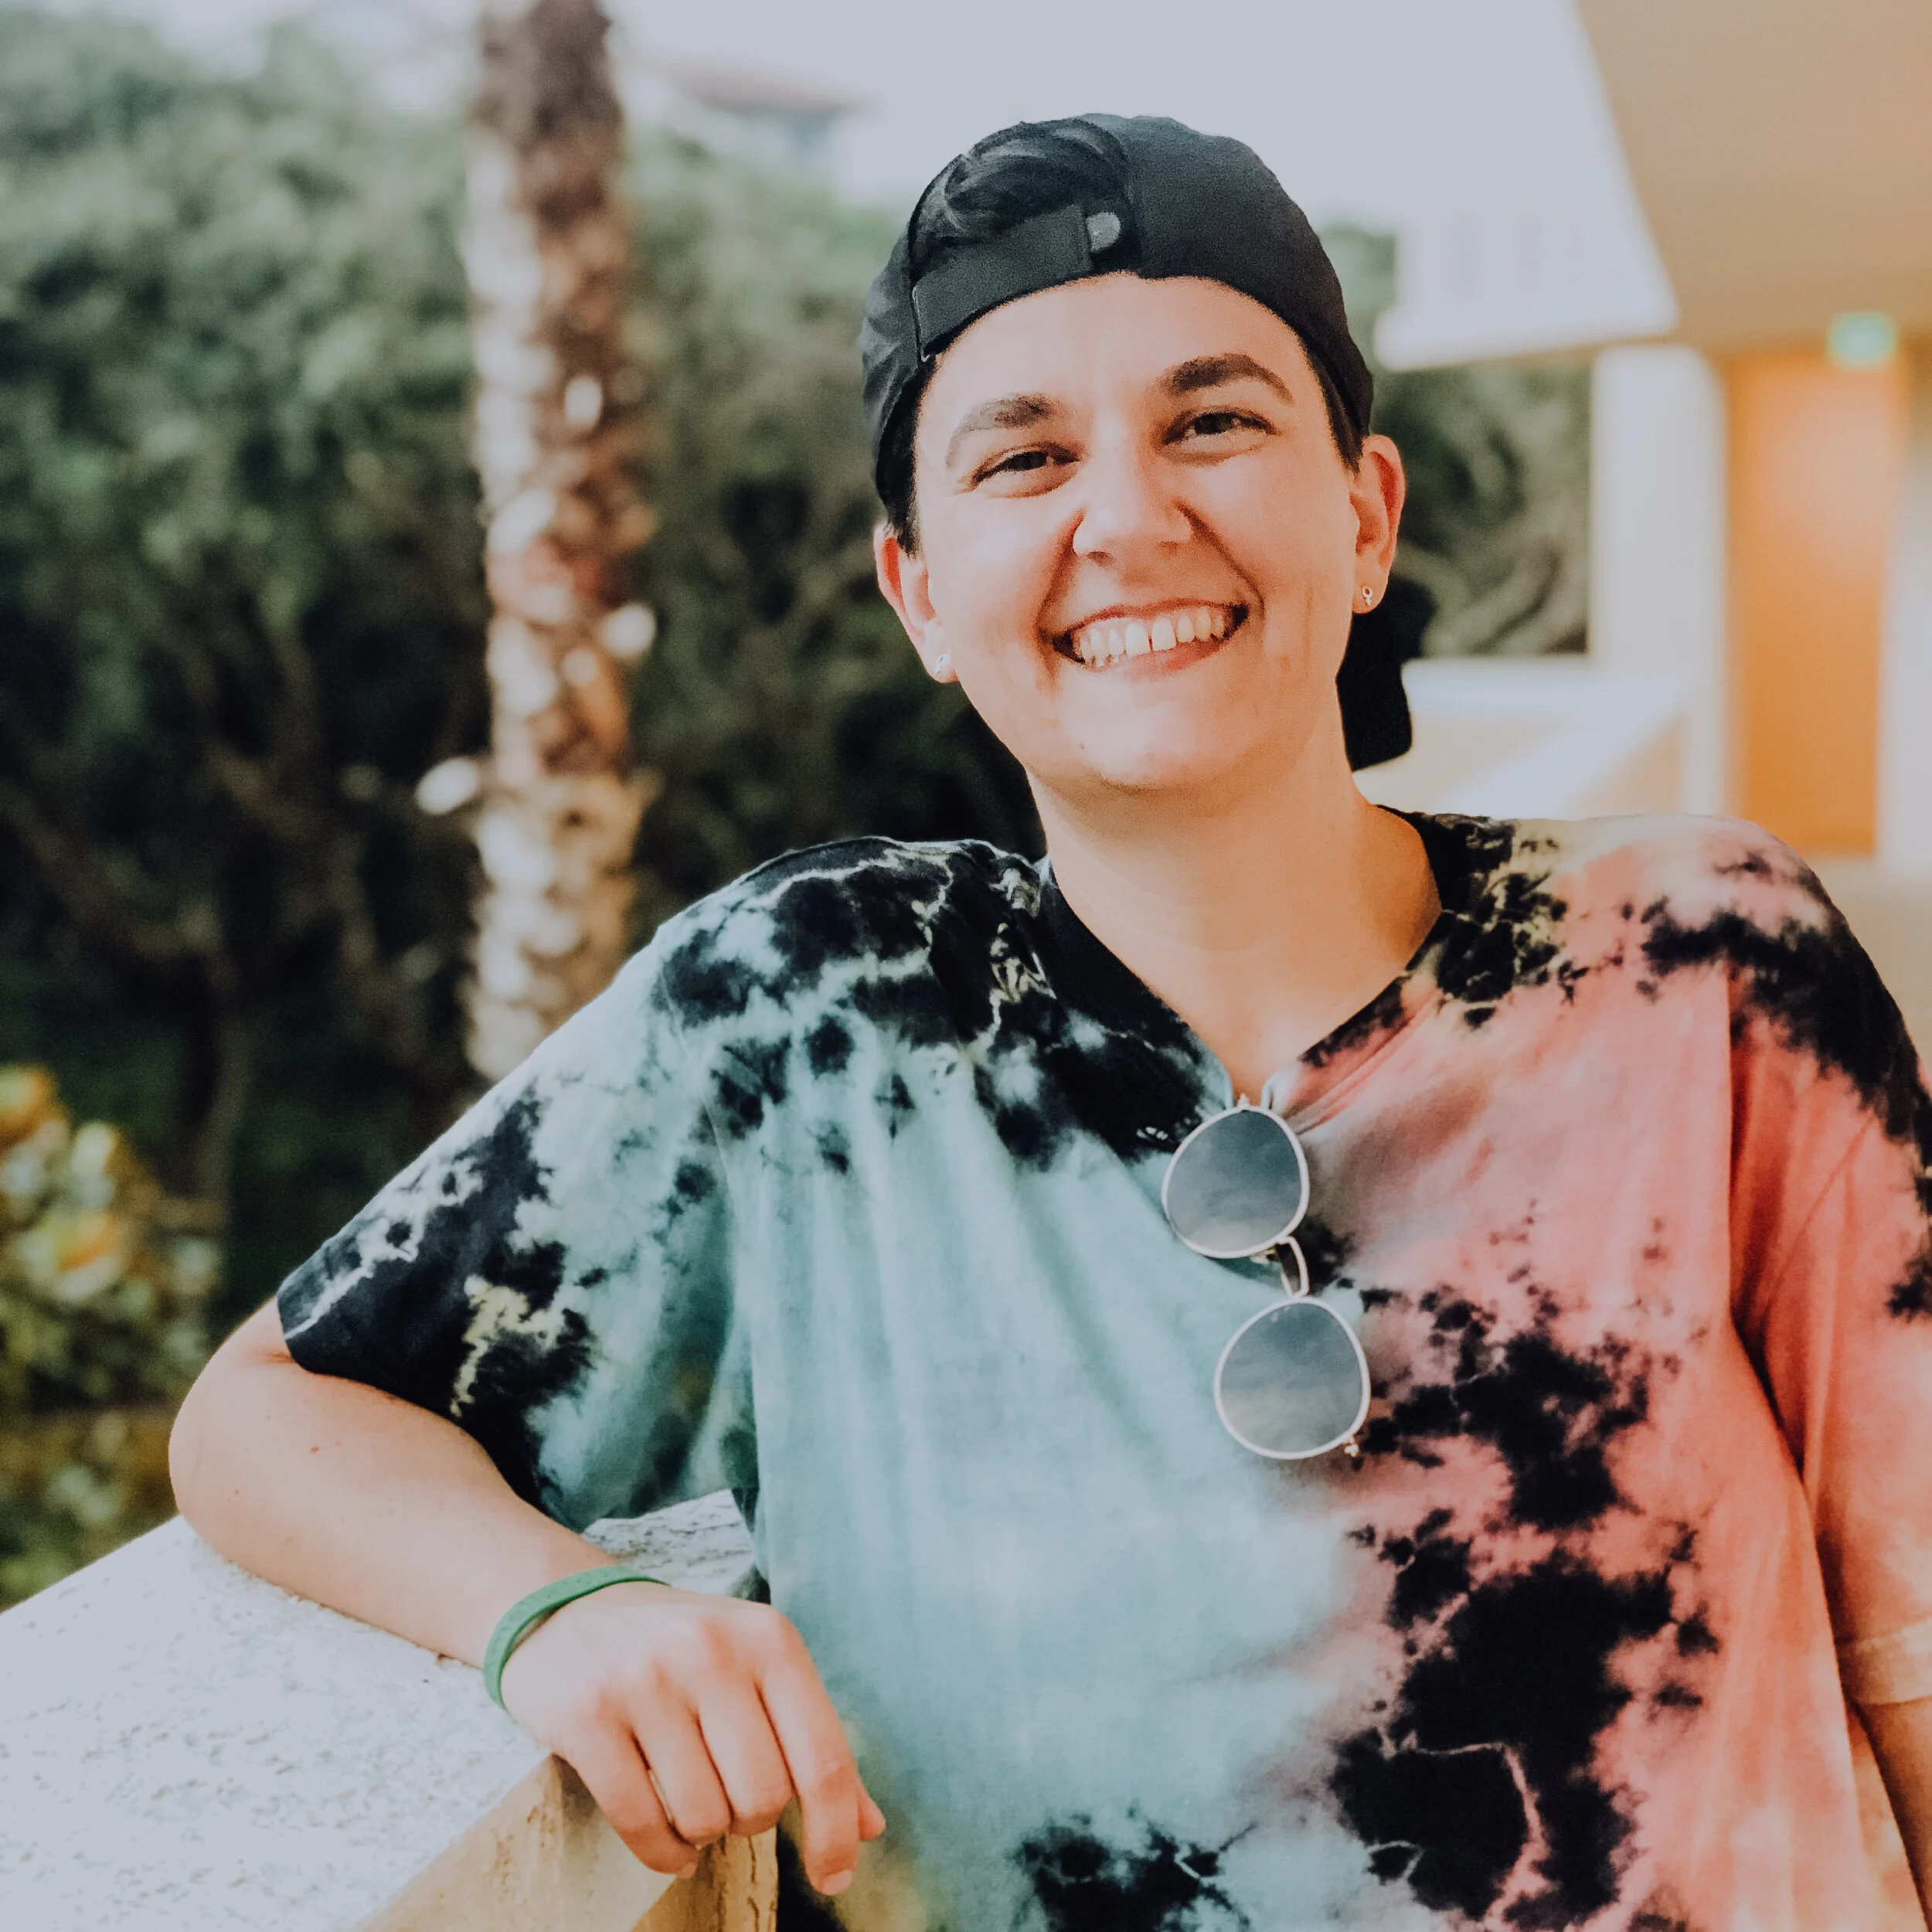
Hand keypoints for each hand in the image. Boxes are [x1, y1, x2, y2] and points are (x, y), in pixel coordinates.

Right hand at [498, 1580, 886, 1895]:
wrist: (571, 1609)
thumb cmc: (683, 1653)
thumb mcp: (758, 1670)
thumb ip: (812, 1741)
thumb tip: (868, 1827)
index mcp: (769, 1638)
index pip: (823, 1757)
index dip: (836, 1831)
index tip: (835, 1875)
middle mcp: (711, 1651)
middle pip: (764, 1796)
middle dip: (751, 1819)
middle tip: (728, 1795)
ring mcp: (646, 1679)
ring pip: (704, 1816)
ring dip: (702, 1832)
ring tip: (688, 1798)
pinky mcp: (587, 1714)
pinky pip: (641, 1822)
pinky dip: (661, 1852)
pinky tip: (666, 1841)